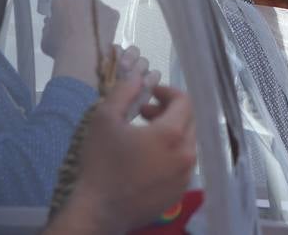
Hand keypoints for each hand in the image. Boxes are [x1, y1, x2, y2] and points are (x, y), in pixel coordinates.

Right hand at [42, 0, 119, 86]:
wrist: (82, 56)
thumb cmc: (61, 48)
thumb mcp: (45, 38)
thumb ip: (48, 27)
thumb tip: (52, 26)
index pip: (60, 0)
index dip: (61, 12)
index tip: (62, 22)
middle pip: (79, 1)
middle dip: (77, 11)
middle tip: (76, 28)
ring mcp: (98, 3)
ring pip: (95, 8)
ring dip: (92, 17)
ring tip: (89, 35)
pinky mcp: (112, 12)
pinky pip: (108, 16)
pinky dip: (106, 24)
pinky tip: (100, 37)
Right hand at [48, 71, 196, 234]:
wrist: (99, 212)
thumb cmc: (101, 163)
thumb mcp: (105, 119)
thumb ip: (125, 91)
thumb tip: (138, 75)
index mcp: (172, 135)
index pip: (184, 101)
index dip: (167, 92)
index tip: (149, 94)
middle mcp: (187, 155)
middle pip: (188, 121)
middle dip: (169, 111)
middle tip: (145, 113)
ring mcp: (185, 177)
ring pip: (187, 143)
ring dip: (171, 132)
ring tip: (145, 136)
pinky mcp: (179, 193)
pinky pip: (183, 164)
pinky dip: (171, 154)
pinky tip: (148, 160)